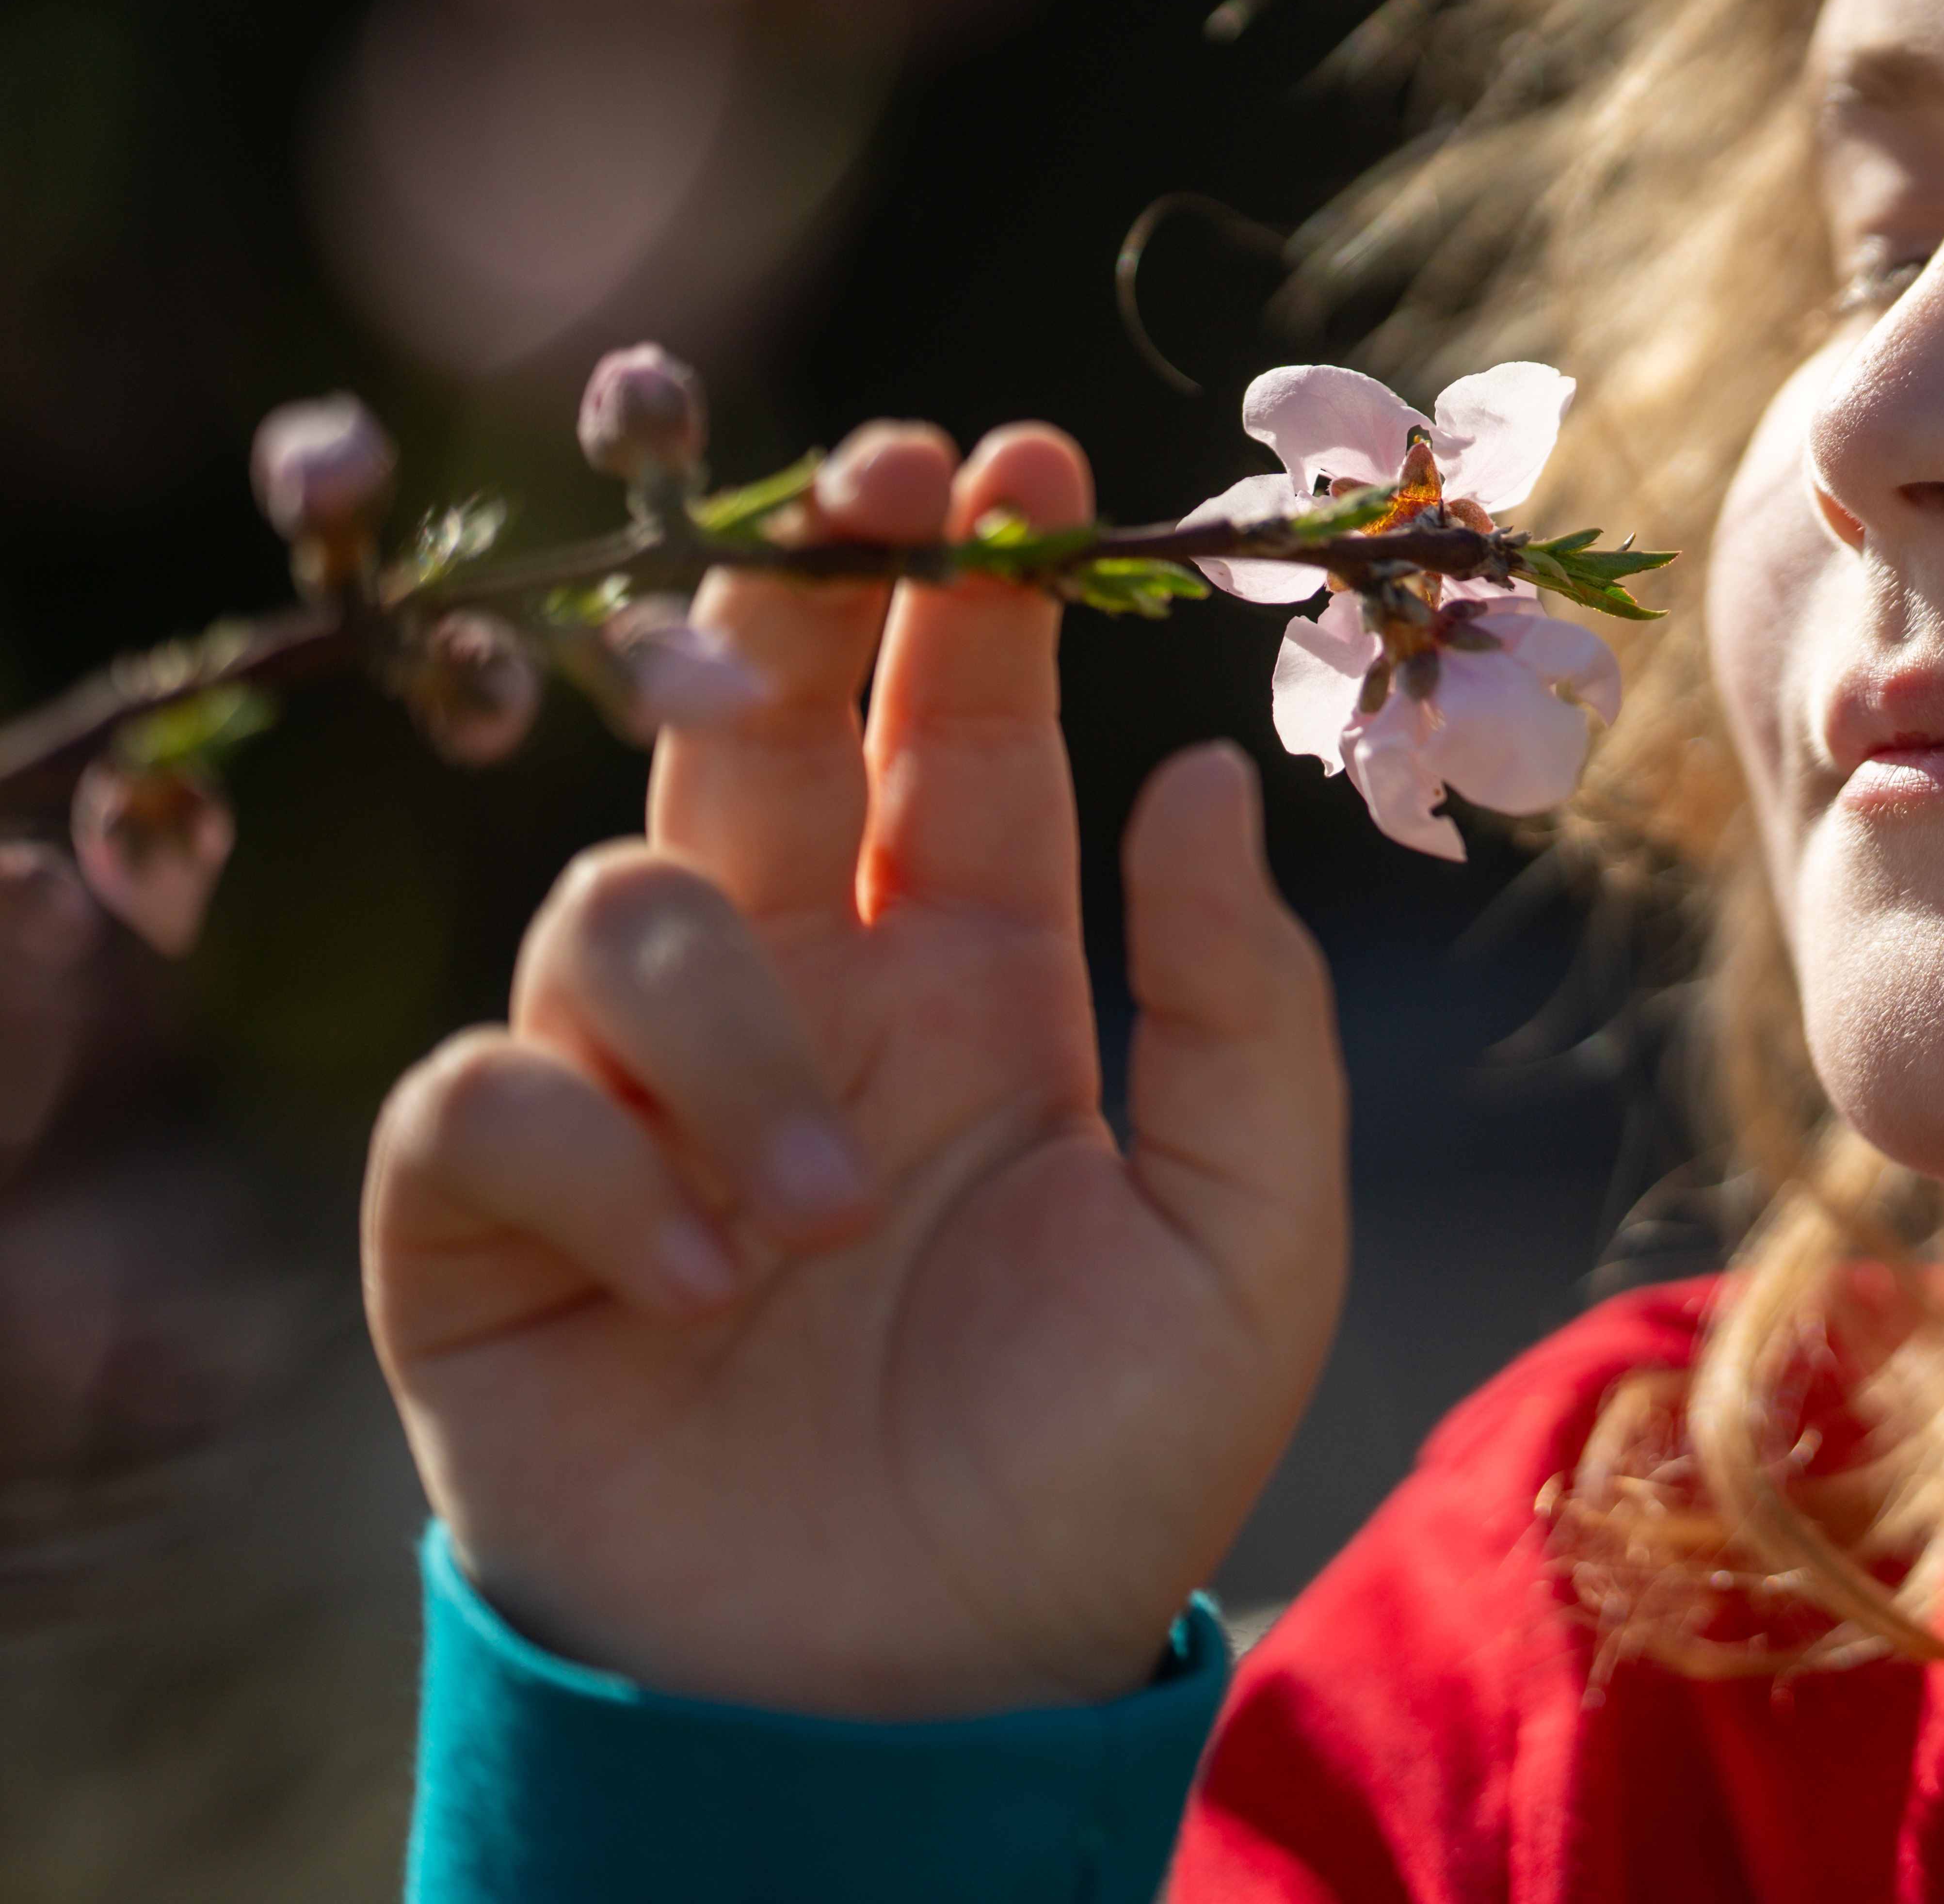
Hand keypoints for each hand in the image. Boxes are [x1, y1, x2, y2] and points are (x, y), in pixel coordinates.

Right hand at [362, 421, 1349, 1716]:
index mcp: (975, 989)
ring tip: (821, 1219)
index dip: (974, 594)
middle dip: (799, 600)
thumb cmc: (1096, 1472)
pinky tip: (706, 1276)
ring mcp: (639, 1101)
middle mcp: (801, 1005)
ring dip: (727, 1044)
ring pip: (622, 906)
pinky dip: (602, 1167)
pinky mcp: (494, 1225)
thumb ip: (1242, 1009)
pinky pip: (494, 1096)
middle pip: (765, 729)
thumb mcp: (1246, 1238)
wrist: (921, 1690)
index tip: (1016, 456)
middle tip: (868, 491)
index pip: (965, 740)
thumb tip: (1199, 775)